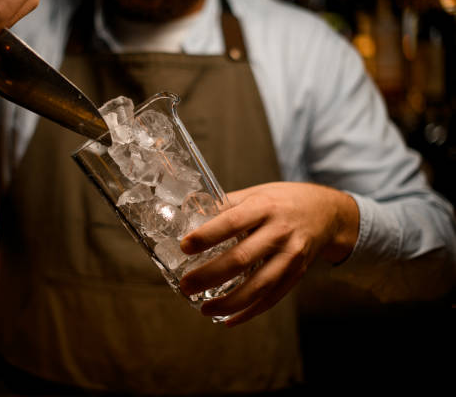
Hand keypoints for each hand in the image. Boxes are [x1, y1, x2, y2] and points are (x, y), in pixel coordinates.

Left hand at [178, 182, 358, 326]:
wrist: (327, 213)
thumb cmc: (282, 201)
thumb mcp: (255, 193)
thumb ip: (225, 206)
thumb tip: (188, 215)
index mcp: (264, 207)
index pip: (231, 222)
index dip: (207, 236)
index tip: (184, 246)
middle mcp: (279, 232)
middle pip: (242, 258)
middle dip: (210, 275)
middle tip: (186, 285)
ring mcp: (291, 255)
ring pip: (258, 285)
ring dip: (229, 302)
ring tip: (204, 308)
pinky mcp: (297, 274)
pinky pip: (272, 298)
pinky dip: (249, 312)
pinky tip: (228, 319)